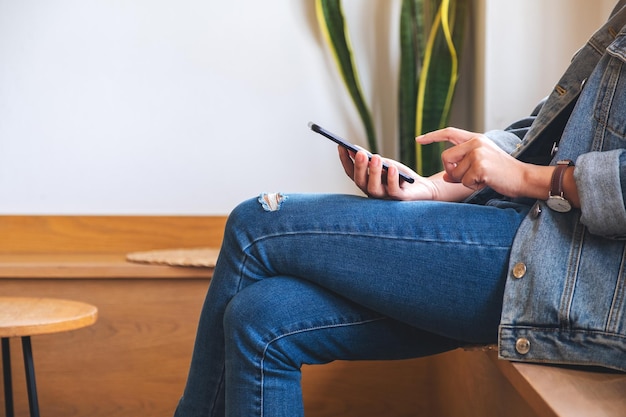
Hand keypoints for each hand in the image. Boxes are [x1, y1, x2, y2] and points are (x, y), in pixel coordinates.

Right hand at [337, 146, 466, 200]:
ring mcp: (385, 198)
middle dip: (359, 167)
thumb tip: (354, 149)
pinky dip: (391, 179)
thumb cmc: (399, 175)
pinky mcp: (399, 199)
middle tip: (360, 153)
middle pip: (360, 181)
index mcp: (366, 183)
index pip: (351, 172)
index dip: (345, 160)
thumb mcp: (384, 164)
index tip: (341, 145)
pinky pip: (393, 191)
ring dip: (374, 172)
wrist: (421, 187)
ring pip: (374, 188)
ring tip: (376, 158)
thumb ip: (370, 159)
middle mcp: (372, 192)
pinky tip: (392, 168)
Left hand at [416, 127, 536, 197]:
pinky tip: (486, 182)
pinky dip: (472, 186)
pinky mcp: (480, 166)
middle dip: (451, 172)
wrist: (524, 178)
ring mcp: (478, 153)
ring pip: (454, 172)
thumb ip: (462, 165)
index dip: (432, 136)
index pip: (449, 133)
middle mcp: (475, 143)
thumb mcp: (481, 163)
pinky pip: (464, 181)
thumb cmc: (502, 172)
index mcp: (476, 139)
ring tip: (481, 178)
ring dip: (464, 181)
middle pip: (445, 158)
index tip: (418, 140)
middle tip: (468, 177)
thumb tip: (445, 176)